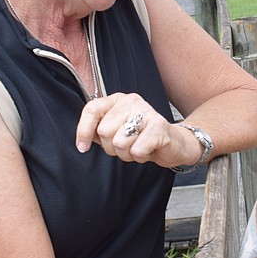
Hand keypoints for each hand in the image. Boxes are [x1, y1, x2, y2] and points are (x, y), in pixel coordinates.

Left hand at [75, 93, 199, 167]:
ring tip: (137, 148)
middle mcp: (132, 102)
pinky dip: (140, 157)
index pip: (92, 109)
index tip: (82, 147)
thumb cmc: (143, 138)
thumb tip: (82, 139)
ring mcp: (147, 112)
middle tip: (125, 147)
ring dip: (126, 154)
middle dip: (112, 148)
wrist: (174, 145)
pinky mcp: (159, 127)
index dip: (83, 130)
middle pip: (105, 131)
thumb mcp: (117, 131)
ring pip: (119, 142)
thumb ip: (100, 130)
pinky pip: (136, 150)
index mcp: (119, 100)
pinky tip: (148, 150)